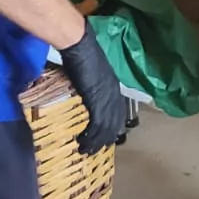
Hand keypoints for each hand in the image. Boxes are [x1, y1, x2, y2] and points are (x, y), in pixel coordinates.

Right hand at [58, 26, 126, 153]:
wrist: (81, 48)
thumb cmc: (83, 56)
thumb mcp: (92, 75)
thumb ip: (93, 86)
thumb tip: (86, 93)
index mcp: (115, 89)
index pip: (118, 114)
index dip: (112, 128)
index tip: (104, 139)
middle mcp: (115, 96)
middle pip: (114, 124)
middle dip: (104, 139)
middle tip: (93, 150)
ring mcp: (108, 99)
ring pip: (106, 128)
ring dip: (95, 141)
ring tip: (85, 150)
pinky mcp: (97, 101)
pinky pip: (97, 124)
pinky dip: (90, 136)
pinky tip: (82, 142)